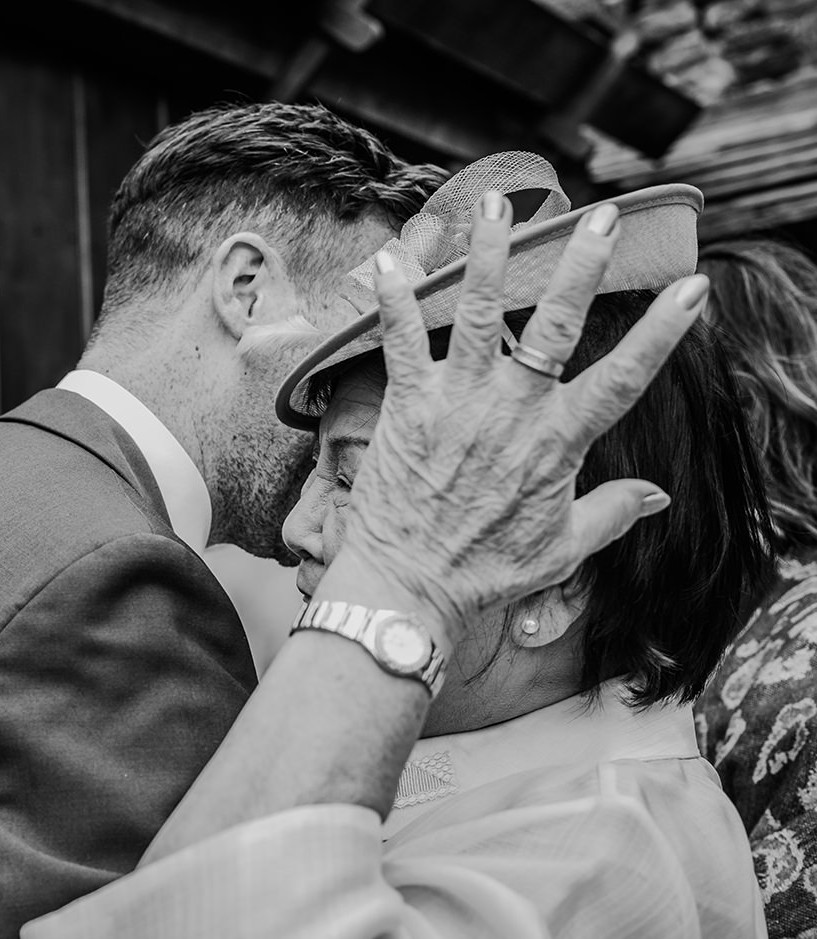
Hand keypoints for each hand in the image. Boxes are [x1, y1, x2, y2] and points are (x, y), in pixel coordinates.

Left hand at [338, 192, 709, 644]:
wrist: (408, 588)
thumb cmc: (485, 572)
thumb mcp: (562, 549)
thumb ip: (611, 513)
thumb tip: (657, 496)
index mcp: (558, 441)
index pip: (624, 376)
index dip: (661, 331)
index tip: (693, 288)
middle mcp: (511, 410)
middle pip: (554, 325)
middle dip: (579, 265)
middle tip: (599, 217)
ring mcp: (457, 402)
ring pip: (477, 314)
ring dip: (485, 254)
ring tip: (495, 204)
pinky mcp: (407, 405)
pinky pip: (400, 340)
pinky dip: (395, 297)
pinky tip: (391, 256)